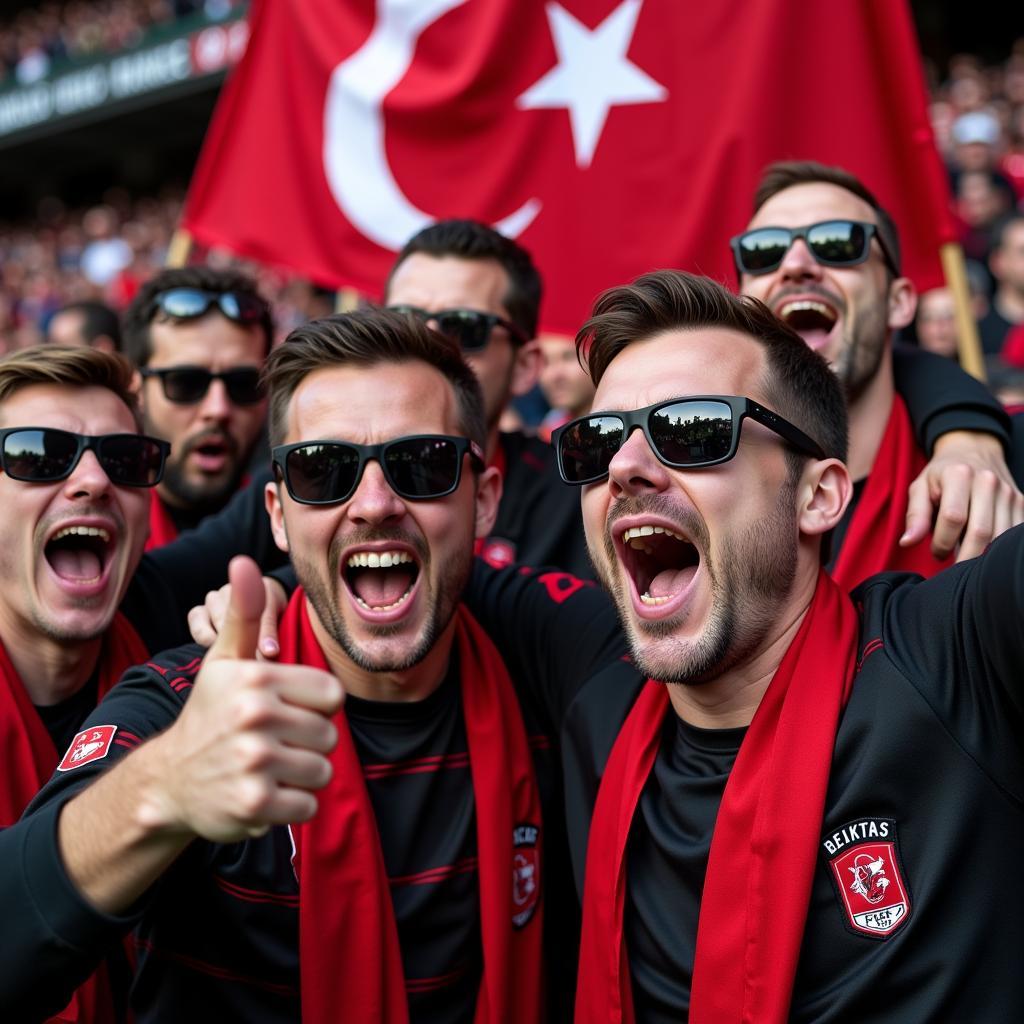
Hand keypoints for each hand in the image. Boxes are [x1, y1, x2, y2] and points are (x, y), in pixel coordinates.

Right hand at [147, 557, 341, 843]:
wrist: (168, 780)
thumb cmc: (210, 712)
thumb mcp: (224, 659)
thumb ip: (245, 612)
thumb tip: (243, 561)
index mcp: (258, 679)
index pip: (333, 695)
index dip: (315, 706)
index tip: (286, 709)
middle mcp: (256, 717)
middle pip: (329, 735)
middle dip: (308, 742)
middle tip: (273, 742)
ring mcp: (254, 762)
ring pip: (322, 770)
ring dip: (301, 774)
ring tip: (269, 766)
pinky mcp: (255, 803)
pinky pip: (307, 803)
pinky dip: (291, 804)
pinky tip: (263, 792)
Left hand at [902, 431, 1023, 560]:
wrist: (973, 450)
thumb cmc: (941, 475)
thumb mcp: (920, 487)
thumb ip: (915, 515)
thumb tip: (907, 542)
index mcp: (958, 475)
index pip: (953, 517)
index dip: (942, 542)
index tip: (936, 553)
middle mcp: (987, 481)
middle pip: (980, 531)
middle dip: (965, 558)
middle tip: (952, 568)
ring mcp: (1008, 492)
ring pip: (1000, 536)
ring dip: (982, 555)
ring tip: (966, 559)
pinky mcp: (1021, 502)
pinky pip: (1012, 533)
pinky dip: (998, 549)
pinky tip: (983, 551)